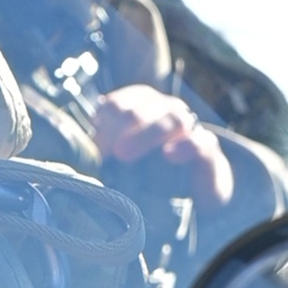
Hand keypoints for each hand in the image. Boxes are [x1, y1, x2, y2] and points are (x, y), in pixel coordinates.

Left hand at [93, 84, 233, 210]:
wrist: (194, 186)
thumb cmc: (151, 168)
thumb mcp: (124, 157)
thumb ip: (106, 150)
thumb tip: (81, 154)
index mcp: (142, 105)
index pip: (121, 101)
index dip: (104, 118)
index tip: (92, 140)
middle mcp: (165, 108)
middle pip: (142, 107)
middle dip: (120, 126)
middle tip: (107, 151)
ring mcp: (188, 126)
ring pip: (171, 118)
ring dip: (146, 134)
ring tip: (124, 154)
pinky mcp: (207, 149)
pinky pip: (200, 142)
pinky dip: (184, 146)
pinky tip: (169, 155)